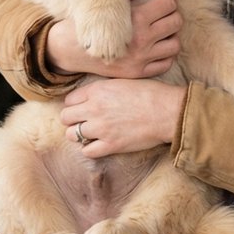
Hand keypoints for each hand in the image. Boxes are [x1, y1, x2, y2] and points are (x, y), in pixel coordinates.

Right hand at [46, 0, 181, 78]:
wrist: (70, 48)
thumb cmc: (92, 19)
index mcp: (136, 19)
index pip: (169, 4)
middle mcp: (141, 40)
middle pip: (176, 23)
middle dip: (173, 14)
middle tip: (165, 13)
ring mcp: (140, 59)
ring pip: (174, 45)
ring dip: (171, 35)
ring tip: (161, 30)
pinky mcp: (137, 73)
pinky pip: (165, 64)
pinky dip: (165, 54)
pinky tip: (155, 46)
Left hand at [61, 79, 184, 155]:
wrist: (168, 111)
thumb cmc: (150, 94)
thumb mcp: (121, 82)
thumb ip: (102, 89)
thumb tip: (90, 97)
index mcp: (97, 90)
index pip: (69, 100)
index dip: (75, 105)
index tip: (82, 108)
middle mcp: (94, 109)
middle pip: (66, 117)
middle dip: (72, 120)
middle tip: (83, 122)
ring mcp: (101, 128)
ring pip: (72, 135)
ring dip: (79, 135)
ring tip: (90, 134)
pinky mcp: (111, 145)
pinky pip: (87, 151)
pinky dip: (90, 149)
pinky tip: (99, 144)